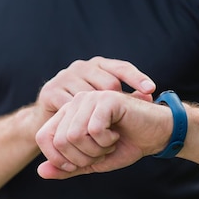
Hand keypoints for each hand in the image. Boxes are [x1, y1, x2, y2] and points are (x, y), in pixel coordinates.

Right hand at [34, 57, 155, 124]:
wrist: (48, 124)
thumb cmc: (83, 113)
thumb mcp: (106, 103)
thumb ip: (126, 99)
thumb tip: (149, 96)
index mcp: (99, 65)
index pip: (122, 68)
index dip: (136, 78)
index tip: (150, 90)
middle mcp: (81, 66)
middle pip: (107, 83)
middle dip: (115, 103)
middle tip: (120, 122)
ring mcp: (64, 77)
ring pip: (89, 96)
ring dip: (97, 115)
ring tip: (106, 133)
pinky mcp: (50, 91)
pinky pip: (70, 106)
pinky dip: (79, 121)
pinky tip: (85, 132)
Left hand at [35, 91, 172, 178]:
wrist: (155, 135)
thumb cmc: (125, 146)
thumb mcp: (92, 162)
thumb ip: (67, 167)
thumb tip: (40, 172)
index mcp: (67, 115)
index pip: (43, 137)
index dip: (59, 158)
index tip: (83, 162)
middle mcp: (75, 103)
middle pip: (60, 140)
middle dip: (82, 157)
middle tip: (101, 152)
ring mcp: (90, 98)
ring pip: (74, 135)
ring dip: (95, 149)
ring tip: (109, 143)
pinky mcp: (106, 99)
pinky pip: (94, 129)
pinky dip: (106, 141)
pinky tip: (117, 135)